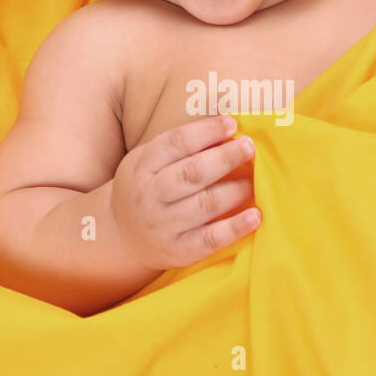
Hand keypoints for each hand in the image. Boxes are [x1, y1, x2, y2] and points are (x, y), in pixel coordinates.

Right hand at [110, 115, 259, 269]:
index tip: (232, 124)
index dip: (206, 131)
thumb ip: (180, 148)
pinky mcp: (178, 251)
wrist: (121, 238)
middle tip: (249, 147)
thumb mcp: (148, 162)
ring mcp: (163, 226)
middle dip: (225, 158)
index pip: (175, 143)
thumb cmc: (147, 189)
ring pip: (205, 205)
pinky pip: (210, 240)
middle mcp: (150, 196)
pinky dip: (235, 228)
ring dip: (235, 190)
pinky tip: (255, 216)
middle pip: (192, 174)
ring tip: (254, 181)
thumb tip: (227, 129)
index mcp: (142, 167)